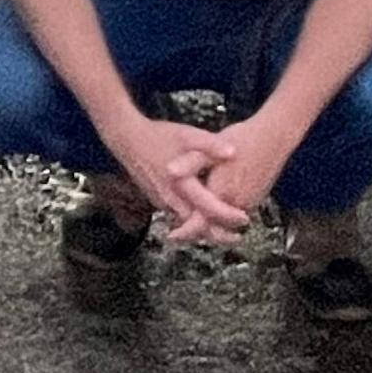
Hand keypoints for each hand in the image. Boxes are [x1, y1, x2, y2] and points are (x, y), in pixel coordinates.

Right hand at [109, 111, 246, 245]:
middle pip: (197, 226)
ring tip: (224, 230)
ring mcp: (161, 201)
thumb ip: (211, 145)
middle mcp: (170, 199)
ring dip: (204, 229)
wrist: (126, 138)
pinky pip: (177, 215)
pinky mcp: (156, 199)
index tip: (245, 218)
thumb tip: (234, 152)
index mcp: (182, 184)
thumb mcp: (188, 135)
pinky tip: (201, 215)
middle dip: (218, 234)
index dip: (228, 216)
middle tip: (237, 237)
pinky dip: (191, 220)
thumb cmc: (157, 135)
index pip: (209, 208)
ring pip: (186, 223)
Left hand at [176, 112, 303, 244]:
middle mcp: (237, 203)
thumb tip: (168, 171)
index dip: (185, 232)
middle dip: (196, 231)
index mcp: (223, 192)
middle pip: (213, 227)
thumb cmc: (243, 139)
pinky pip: (236, 214)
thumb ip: (190, 163)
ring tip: (194, 220)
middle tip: (180, 232)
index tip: (173, 236)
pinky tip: (215, 206)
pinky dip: (223, 216)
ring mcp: (249, 203)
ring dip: (211, 224)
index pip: (201, 223)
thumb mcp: (211, 148)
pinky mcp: (256, 200)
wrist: (274, 136)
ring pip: (225, 222)